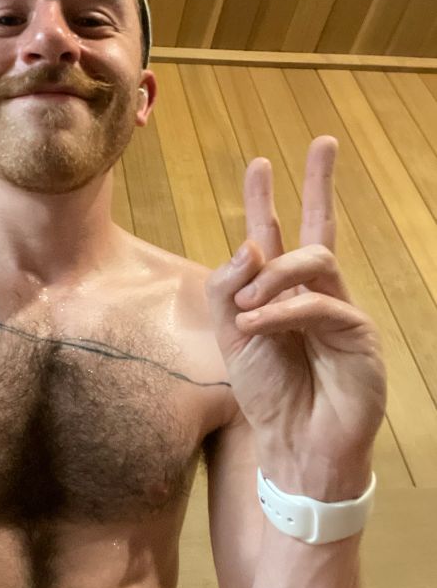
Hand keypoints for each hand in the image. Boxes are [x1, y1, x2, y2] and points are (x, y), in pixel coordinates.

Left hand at [205, 136, 386, 498]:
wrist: (294, 444)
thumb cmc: (265, 392)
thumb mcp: (231, 337)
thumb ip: (229, 289)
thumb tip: (250, 244)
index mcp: (277, 293)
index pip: (273, 238)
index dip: (264, 202)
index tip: (259, 164)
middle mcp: (311, 293)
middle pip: (319, 229)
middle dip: (319, 185)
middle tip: (324, 143)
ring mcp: (338, 309)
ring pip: (314, 261)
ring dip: (274, 276)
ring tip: (248, 308)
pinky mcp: (357, 332)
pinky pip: (320, 305)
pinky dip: (285, 311)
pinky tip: (259, 325)